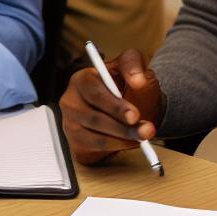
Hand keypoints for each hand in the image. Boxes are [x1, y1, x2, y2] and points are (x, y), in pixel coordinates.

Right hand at [60, 48, 164, 164]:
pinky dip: (117, 148)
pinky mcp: (76, 143)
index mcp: (81, 79)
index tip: (134, 115)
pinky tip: (129, 142)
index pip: (93, 92)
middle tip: (146, 131)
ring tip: (143, 136)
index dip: (114, 105)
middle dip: (124, 127)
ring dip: (124, 140)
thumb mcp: (133, 68)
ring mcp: (70, 123)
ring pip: (97, 138)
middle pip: (94, 118)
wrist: (130, 112)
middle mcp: (70, 100)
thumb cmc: (127, 88)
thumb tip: (137, 80)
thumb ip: (134, 65)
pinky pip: (97, 151)